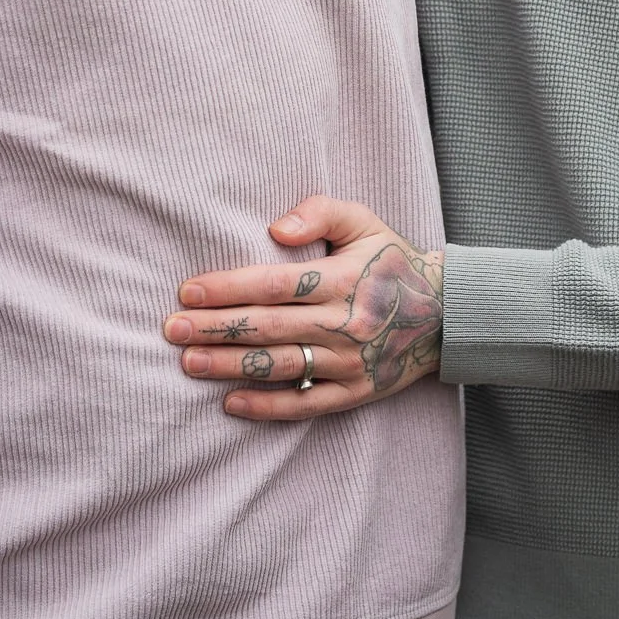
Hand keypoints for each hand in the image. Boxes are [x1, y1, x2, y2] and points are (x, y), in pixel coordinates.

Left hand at [164, 196, 443, 420]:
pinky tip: (230, 403)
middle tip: (172, 329)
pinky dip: (267, 407)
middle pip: (269, 326)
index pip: (276, 284)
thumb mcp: (364, 221)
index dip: (229, 288)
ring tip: (189, 362)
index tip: (188, 291)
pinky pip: (305, 404)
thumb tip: (275, 229)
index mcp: (344, 278)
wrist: (446, 314)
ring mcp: (351, 362)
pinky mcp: (355, 393)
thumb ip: (320, 212)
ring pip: (281, 366)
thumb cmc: (391, 261)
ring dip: (230, 366)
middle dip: (216, 328)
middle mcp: (346, 322)